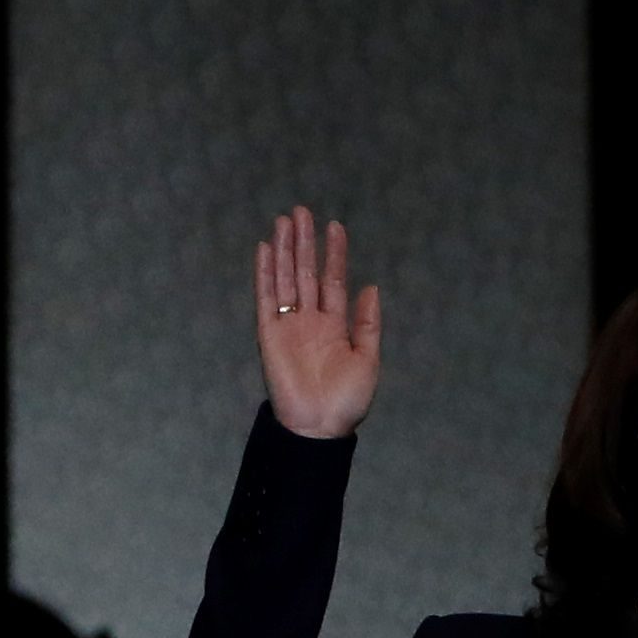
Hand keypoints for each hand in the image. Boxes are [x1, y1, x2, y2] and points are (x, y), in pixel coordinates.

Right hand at [255, 206, 382, 439]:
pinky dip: (265, 273)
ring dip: (285, 250)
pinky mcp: (269, 333)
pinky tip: (266, 249)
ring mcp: (288, 324)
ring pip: (286, 278)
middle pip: (306, 272)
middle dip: (305, 242)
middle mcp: (310, 319)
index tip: (335, 226)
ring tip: (285, 220)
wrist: (319, 426)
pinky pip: (266, 298)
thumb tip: (371, 287)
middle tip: (302, 211)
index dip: (334, 254)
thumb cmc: (347, 399)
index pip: (332, 280)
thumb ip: (368, 323)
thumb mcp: (368, 359)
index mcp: (335, 325)